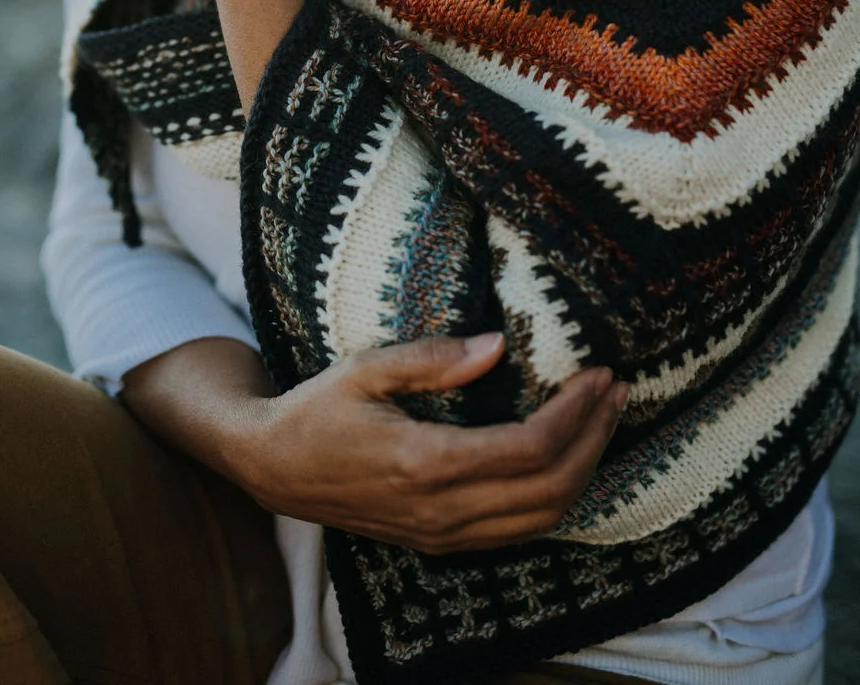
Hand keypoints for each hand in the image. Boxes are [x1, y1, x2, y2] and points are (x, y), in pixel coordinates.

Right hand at [160, 333, 623, 554]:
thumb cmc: (316, 410)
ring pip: (543, 519)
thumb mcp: (365, 367)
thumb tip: (498, 345)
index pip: (530, 449)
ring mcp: (443, 535)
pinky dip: (555, 497)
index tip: (598, 373)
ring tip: (602, 419)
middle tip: (615, 392)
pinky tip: (566, 458)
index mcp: (425, 463)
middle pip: (551, 490)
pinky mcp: (440, 542)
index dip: (575, 413)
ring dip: (584, 470)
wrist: (272, 468)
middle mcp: (442, 511)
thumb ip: (431, 359)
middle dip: (594, 439)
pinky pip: (518, 531)